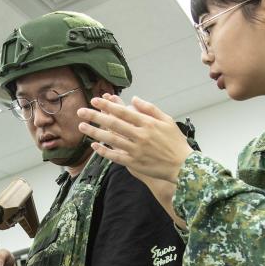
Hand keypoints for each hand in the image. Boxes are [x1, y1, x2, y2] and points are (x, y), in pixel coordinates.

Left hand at [77, 94, 193, 183]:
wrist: (183, 166)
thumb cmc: (175, 142)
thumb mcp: (167, 120)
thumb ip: (150, 109)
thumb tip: (134, 99)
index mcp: (148, 123)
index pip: (123, 111)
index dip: (107, 105)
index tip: (95, 100)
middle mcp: (140, 135)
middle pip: (113, 123)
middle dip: (95, 116)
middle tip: (81, 111)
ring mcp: (136, 150)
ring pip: (111, 139)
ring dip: (95, 132)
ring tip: (82, 126)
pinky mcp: (134, 163)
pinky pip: (115, 156)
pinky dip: (104, 151)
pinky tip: (93, 146)